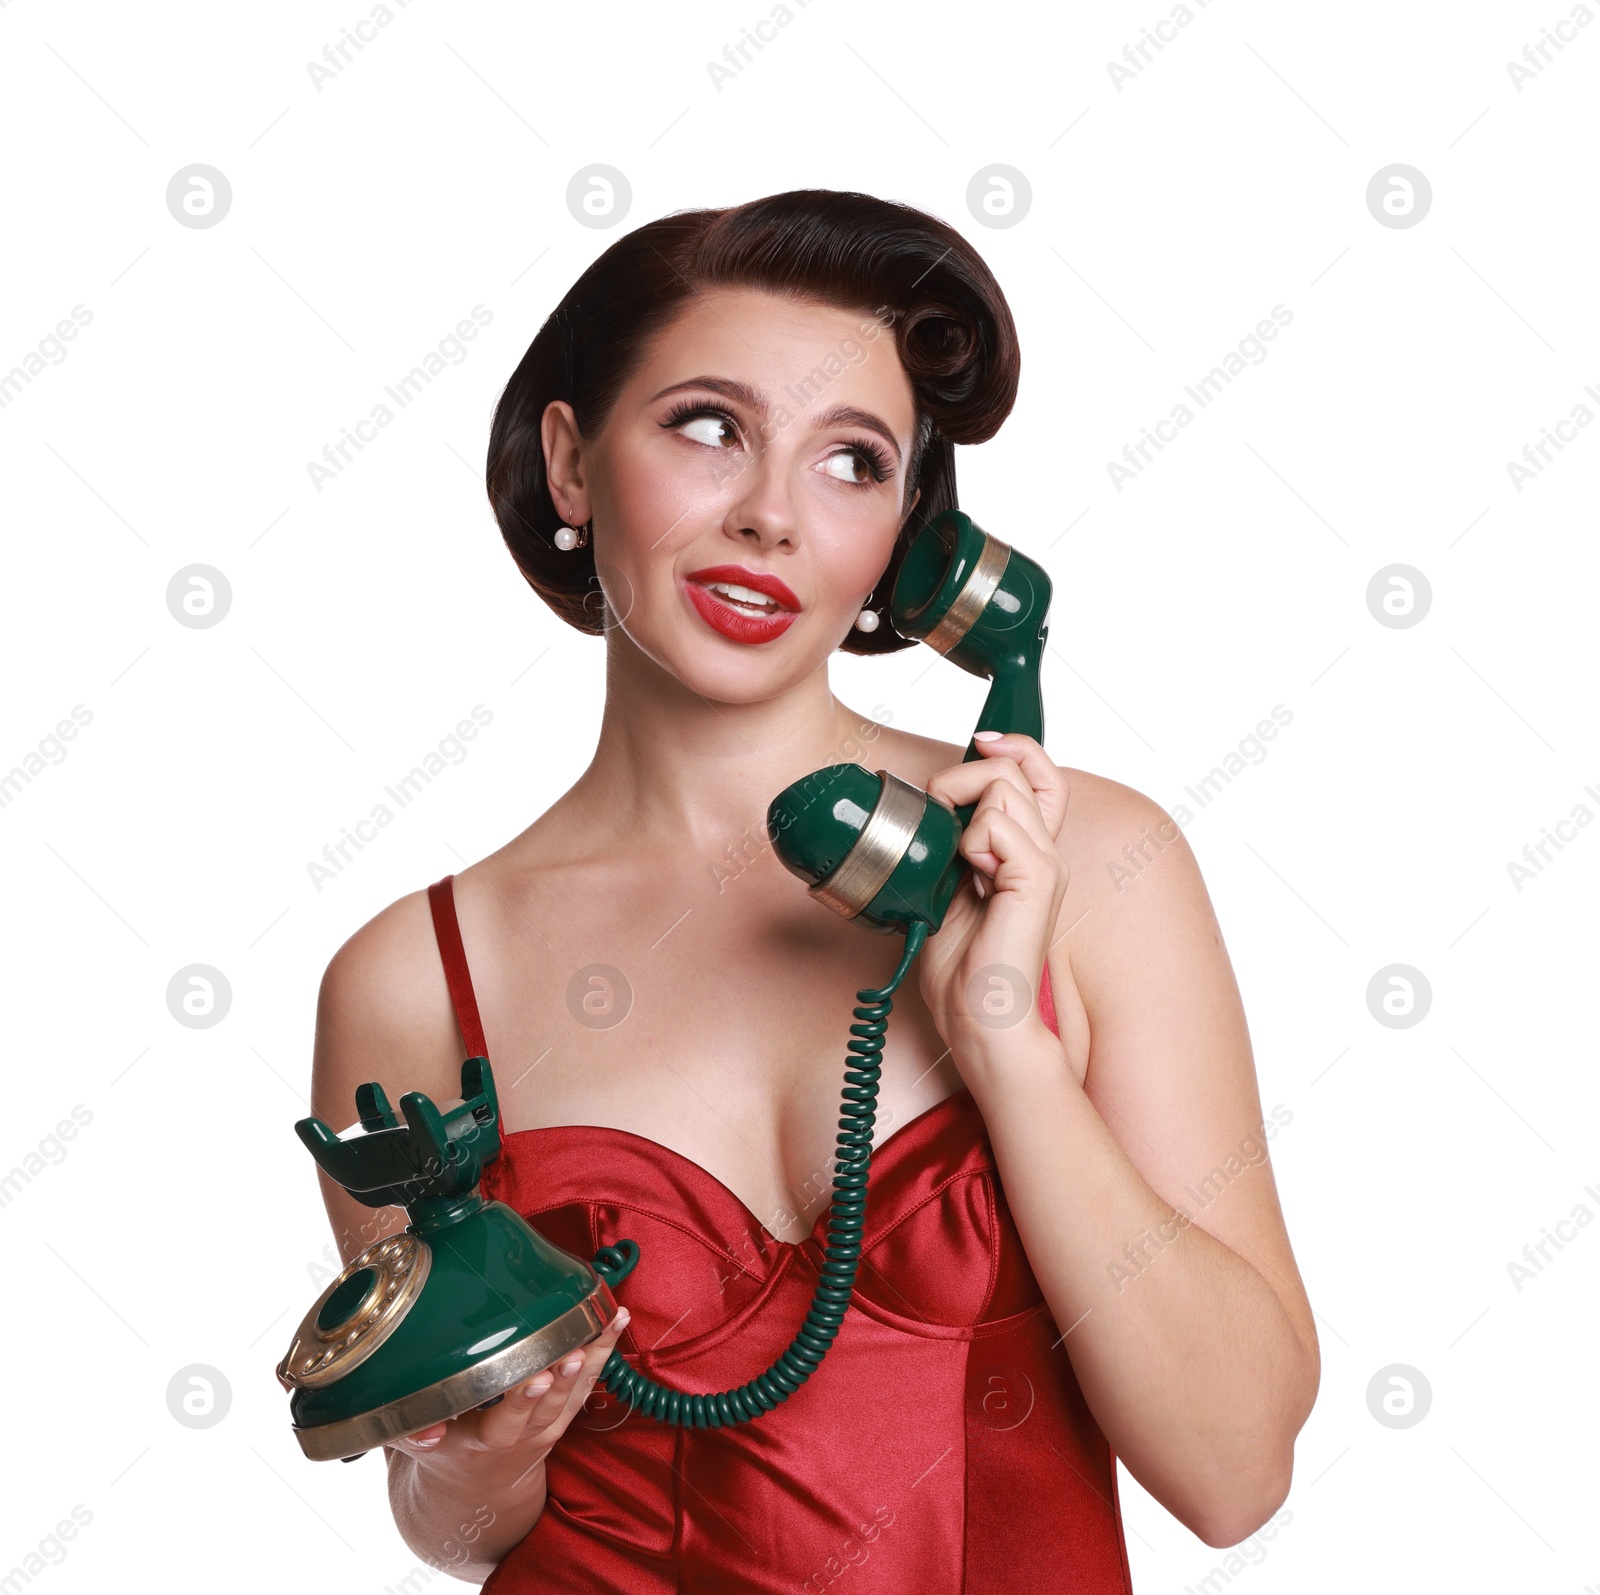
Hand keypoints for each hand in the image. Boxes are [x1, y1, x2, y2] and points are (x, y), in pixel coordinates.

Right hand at [388, 1306, 632, 1492]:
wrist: (475, 1489)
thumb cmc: (441, 1450)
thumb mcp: (415, 1445)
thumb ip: (410, 1434)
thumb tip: (425, 1431)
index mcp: (481, 1443)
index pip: (503, 1424)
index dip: (520, 1402)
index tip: (535, 1377)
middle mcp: (519, 1437)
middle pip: (546, 1407)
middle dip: (561, 1379)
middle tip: (573, 1351)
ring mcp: (545, 1427)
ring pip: (573, 1393)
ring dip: (592, 1356)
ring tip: (605, 1321)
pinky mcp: (562, 1416)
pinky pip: (588, 1383)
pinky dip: (603, 1350)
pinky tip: (615, 1318)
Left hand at [916, 733, 1082, 1077]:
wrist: (979, 1018)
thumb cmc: (962, 967)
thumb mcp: (945, 888)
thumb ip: (949, 847)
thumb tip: (925, 809)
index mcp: (1027, 850)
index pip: (1040, 773)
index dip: (1013, 747)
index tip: (978, 743)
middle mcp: (1044, 850)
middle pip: (1013, 769)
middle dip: (960, 778)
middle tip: (939, 821)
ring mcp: (1046, 863)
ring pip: (1003, 786)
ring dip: (961, 812)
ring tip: (956, 863)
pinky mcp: (1038, 879)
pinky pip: (997, 825)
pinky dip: (970, 844)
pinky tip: (971, 879)